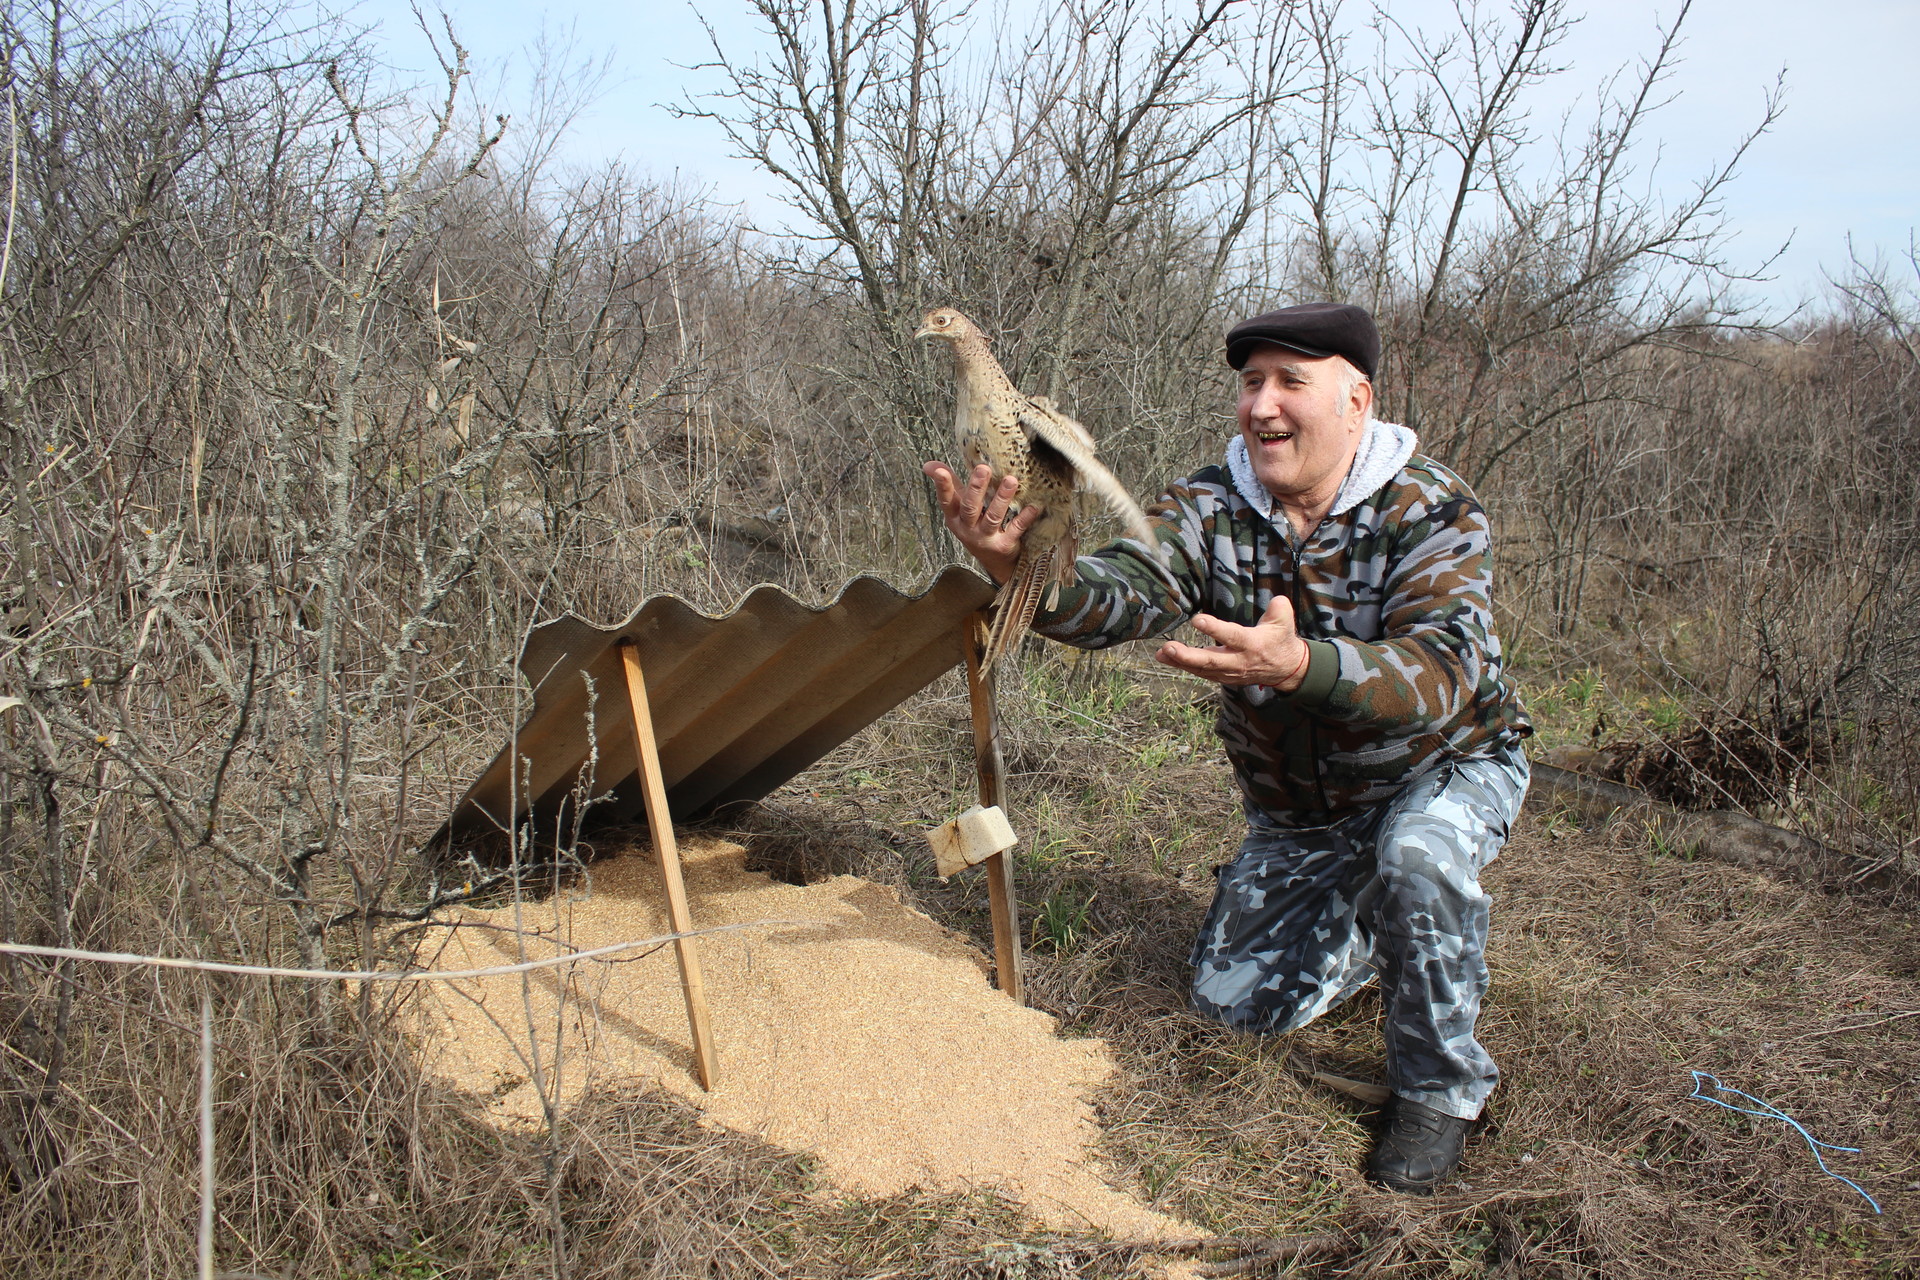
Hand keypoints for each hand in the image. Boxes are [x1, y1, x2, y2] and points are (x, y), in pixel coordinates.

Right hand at [923, 461, 1043, 584]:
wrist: (993, 560)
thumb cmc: (974, 525)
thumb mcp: (959, 508)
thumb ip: (949, 485)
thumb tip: (928, 465)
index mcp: (955, 517)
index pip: (946, 500)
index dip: (942, 486)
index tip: (941, 471)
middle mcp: (968, 528)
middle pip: (971, 507)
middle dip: (976, 487)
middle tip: (983, 468)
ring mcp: (986, 538)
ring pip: (993, 517)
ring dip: (1002, 498)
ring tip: (1011, 480)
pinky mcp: (1004, 545)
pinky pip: (1015, 529)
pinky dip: (1025, 518)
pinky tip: (1033, 506)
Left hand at [1155, 596, 1312, 689]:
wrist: (1285, 669)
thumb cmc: (1280, 640)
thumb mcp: (1284, 621)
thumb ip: (1279, 609)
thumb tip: (1276, 601)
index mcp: (1253, 644)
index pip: (1232, 636)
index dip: (1214, 629)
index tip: (1197, 620)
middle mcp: (1239, 661)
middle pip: (1211, 661)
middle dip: (1187, 655)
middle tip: (1168, 648)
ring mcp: (1230, 672)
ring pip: (1202, 669)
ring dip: (1180, 662)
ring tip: (1160, 653)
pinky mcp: (1224, 677)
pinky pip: (1201, 673)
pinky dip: (1184, 667)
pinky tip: (1167, 659)